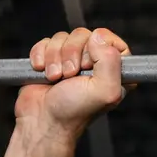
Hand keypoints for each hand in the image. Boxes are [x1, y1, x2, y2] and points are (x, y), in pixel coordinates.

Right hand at [15, 27, 130, 139]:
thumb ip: (110, 61)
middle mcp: (95, 64)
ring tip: (56, 78)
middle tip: (70, 76)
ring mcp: (73, 60)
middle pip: (85, 35)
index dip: (98, 49)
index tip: (89, 66)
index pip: (113, 42)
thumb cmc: (74, 112)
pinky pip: (46, 41)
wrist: (43, 121)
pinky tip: (42, 72)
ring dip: (55, 57)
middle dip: (72, 54)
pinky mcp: (51, 59)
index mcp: (115, 72)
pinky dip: (41, 55)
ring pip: (64, 37)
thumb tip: (98, 37)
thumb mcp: (104, 90)